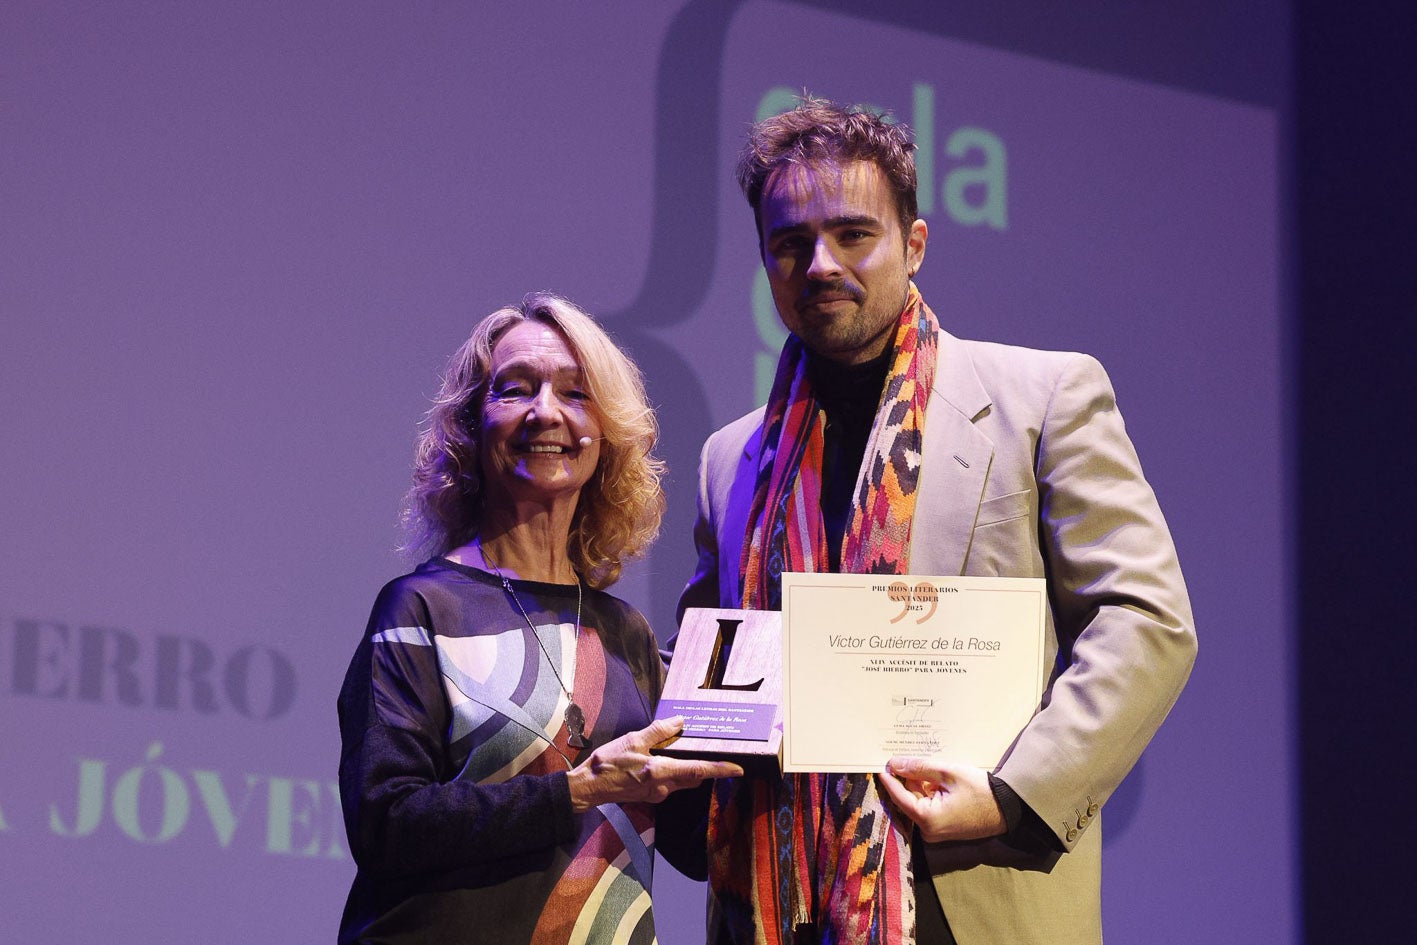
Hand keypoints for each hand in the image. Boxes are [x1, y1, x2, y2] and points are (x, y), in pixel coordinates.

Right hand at [566, 717, 742, 811]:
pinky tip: (665, 758)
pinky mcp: (648, 794)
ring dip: (688, 768)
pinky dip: (673, 771)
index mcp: (661, 772)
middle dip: (705, 767)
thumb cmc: (608, 764)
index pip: (698, 771)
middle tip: (714, 752)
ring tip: (688, 750)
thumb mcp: (632, 740)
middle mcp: (663, 787)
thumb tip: (679, 722)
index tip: (738, 770)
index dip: (720, 770)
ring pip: (681, 780)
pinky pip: (669, 783)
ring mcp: (656, 793)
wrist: (588, 788)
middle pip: (693, 777)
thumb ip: (658, 731)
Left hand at [878, 755, 1005, 842]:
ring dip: (916, 784)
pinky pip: (928, 808)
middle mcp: (928, 830)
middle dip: (903, 780)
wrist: (1008, 808)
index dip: (889, 780)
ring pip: (917, 803)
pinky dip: (926, 792)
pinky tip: (928, 776)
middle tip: (896, 759)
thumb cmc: (980, 791)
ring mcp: (936, 831)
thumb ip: (919, 769)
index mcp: (927, 819)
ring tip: (914, 763)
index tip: (879, 765)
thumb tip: (895, 764)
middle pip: (907, 800)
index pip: (899, 797)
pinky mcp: (943, 828)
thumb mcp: (948, 774)